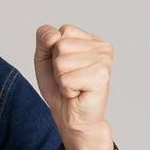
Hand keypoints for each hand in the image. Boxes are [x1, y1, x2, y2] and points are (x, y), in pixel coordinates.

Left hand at [34, 24, 114, 149]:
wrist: (72, 117)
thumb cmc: (60, 88)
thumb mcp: (44, 59)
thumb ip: (44, 39)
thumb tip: (55, 34)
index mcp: (90, 39)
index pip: (60, 31)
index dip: (53, 53)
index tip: (64, 67)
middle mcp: (102, 46)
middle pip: (60, 46)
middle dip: (57, 67)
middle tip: (69, 80)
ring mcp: (105, 60)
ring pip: (61, 62)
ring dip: (62, 80)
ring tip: (74, 86)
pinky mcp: (102, 75)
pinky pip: (67, 78)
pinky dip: (67, 89)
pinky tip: (79, 93)